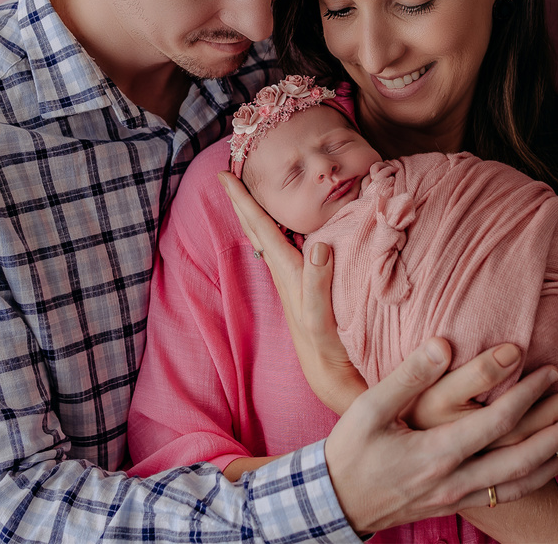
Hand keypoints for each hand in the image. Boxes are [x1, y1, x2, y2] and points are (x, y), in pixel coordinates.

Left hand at [220, 171, 365, 412]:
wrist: (333, 382)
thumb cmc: (328, 352)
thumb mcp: (320, 322)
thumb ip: (316, 286)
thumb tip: (318, 245)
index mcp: (288, 274)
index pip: (262, 229)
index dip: (244, 201)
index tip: (223, 174)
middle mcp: (287, 274)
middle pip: (260, 231)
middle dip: (245, 203)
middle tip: (231, 176)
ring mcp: (296, 282)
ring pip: (273, 240)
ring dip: (262, 217)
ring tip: (255, 195)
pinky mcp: (309, 289)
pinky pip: (291, 250)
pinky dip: (287, 233)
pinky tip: (294, 231)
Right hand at [325, 338, 557, 534]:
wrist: (336, 502)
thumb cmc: (351, 450)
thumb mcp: (369, 408)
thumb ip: (409, 376)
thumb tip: (442, 343)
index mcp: (436, 452)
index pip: (495, 422)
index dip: (526, 394)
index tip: (549, 367)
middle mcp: (454, 479)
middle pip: (521, 457)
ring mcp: (458, 496)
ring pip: (521, 481)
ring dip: (557, 459)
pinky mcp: (458, 503)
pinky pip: (509, 493)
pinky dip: (538, 478)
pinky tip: (554, 465)